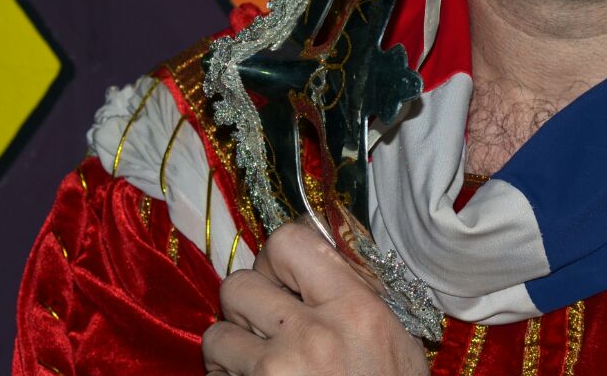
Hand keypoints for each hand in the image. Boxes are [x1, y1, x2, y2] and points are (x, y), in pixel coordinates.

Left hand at [202, 220, 428, 375]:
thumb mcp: (392, 338)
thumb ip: (354, 295)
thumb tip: (310, 263)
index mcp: (354, 308)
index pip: (287, 243)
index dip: (276, 260)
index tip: (284, 281)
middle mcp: (312, 335)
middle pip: (237, 285)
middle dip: (246, 308)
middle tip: (267, 328)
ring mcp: (275, 374)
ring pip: (214, 337)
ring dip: (230, 352)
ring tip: (259, 368)